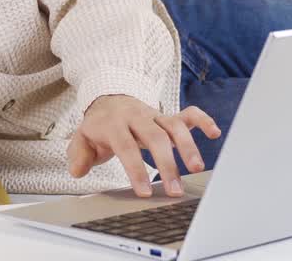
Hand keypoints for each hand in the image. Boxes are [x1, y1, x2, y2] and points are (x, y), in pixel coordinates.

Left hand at [67, 95, 221, 197]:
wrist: (108, 98)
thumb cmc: (98, 126)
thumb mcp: (81, 138)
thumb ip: (79, 154)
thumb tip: (77, 170)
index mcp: (113, 124)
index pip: (126, 146)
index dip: (135, 169)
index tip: (144, 192)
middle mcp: (137, 117)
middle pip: (155, 137)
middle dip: (167, 164)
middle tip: (174, 190)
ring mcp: (154, 115)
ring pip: (174, 127)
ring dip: (187, 146)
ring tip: (197, 168)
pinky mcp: (167, 115)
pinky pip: (188, 113)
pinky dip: (202, 120)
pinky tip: (214, 132)